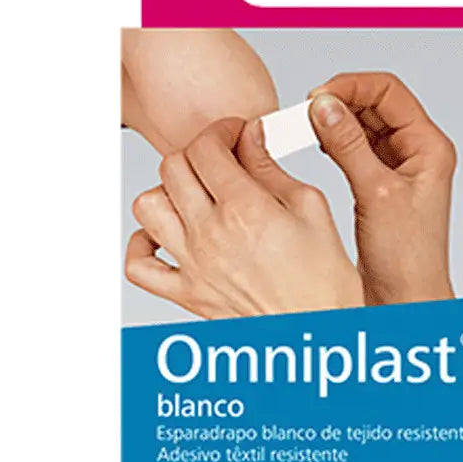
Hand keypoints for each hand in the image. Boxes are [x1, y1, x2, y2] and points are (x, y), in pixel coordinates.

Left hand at [125, 117, 363, 317]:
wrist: (319, 330)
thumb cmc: (324, 281)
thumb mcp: (312, 208)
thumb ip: (271, 169)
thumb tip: (252, 138)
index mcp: (245, 210)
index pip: (206, 148)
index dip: (220, 131)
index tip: (235, 134)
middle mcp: (211, 235)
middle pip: (174, 168)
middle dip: (198, 152)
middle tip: (222, 159)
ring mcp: (193, 265)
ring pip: (148, 206)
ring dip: (168, 190)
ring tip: (196, 194)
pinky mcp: (186, 293)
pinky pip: (138, 265)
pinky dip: (143, 243)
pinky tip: (168, 234)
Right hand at [308, 73, 455, 305]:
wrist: (405, 299)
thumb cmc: (408, 259)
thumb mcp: (376, 194)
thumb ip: (349, 146)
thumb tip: (325, 106)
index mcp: (429, 148)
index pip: (390, 93)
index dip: (353, 87)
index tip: (319, 96)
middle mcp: (416, 153)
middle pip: (376, 104)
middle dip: (341, 100)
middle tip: (307, 109)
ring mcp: (397, 167)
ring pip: (363, 125)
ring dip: (335, 120)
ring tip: (305, 124)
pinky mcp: (379, 183)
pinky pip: (355, 148)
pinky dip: (333, 141)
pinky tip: (315, 143)